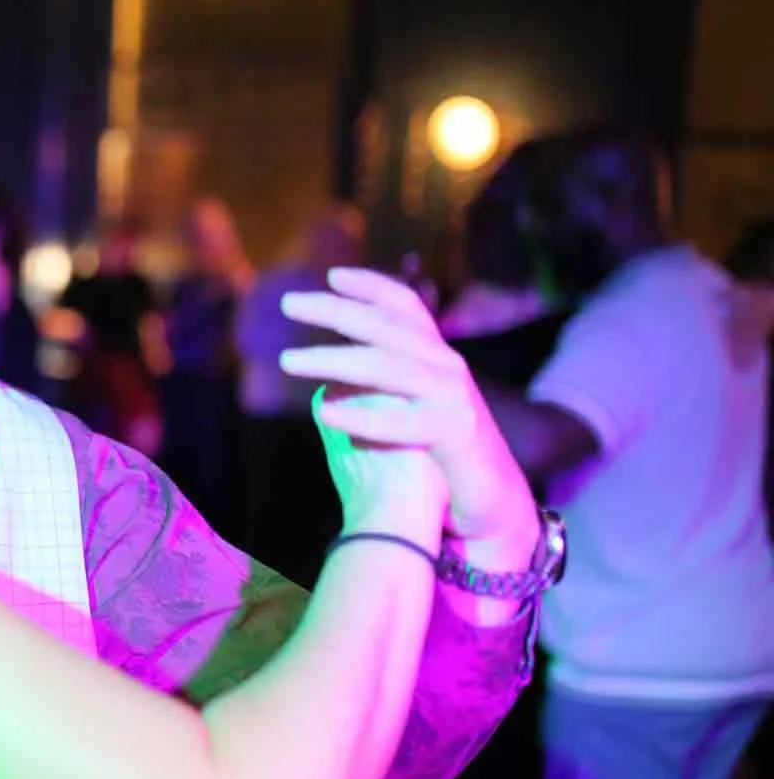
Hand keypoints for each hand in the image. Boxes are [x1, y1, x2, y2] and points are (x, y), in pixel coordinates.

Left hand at [279, 267, 537, 567]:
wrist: (492, 502)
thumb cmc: (441, 454)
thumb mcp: (411, 407)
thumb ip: (382, 386)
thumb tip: (328, 380)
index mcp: (436, 356)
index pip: (406, 307)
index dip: (372, 285)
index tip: (332, 276)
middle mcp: (447, 367)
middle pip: (387, 327)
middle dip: (336, 310)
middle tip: (288, 303)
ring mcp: (453, 398)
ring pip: (388, 367)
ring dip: (333, 359)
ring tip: (287, 361)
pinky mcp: (455, 435)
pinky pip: (403, 422)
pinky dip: (363, 417)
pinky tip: (323, 414)